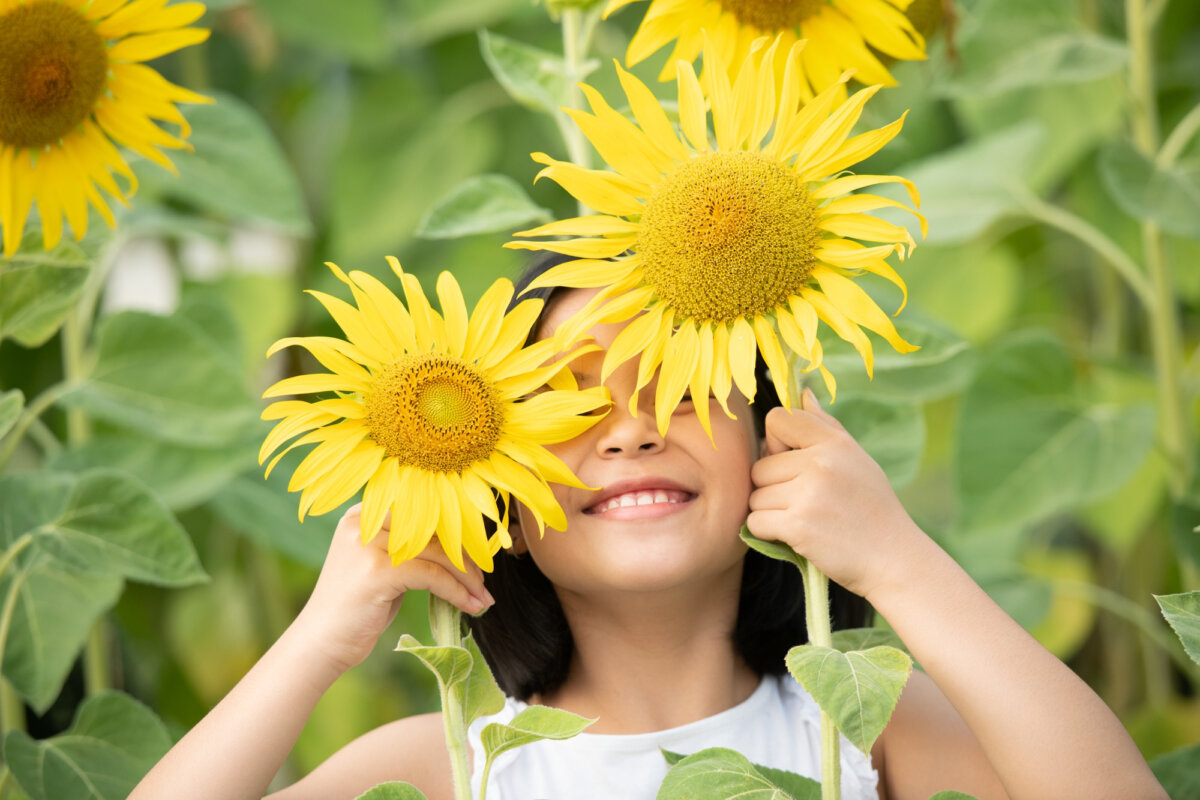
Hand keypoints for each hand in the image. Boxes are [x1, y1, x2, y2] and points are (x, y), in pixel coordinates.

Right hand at [293, 504, 494, 676]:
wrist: (322, 643)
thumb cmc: (359, 607)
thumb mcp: (387, 566)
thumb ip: (416, 547)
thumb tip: (468, 545)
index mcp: (367, 512)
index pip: (427, 511)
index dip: (459, 534)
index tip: (481, 558)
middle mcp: (365, 519)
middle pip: (435, 528)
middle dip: (467, 557)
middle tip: (484, 582)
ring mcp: (368, 543)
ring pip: (438, 552)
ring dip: (467, 578)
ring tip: (483, 598)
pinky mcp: (377, 570)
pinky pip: (432, 575)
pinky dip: (456, 592)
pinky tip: (470, 606)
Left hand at [746, 388, 925, 600]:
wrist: (894, 559)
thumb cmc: (872, 507)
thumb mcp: (856, 459)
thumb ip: (825, 426)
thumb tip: (801, 392)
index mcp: (834, 442)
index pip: (777, 420)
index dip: (776, 442)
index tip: (792, 462)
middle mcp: (820, 463)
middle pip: (760, 465)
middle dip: (773, 486)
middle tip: (807, 501)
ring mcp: (808, 494)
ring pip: (756, 496)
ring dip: (771, 512)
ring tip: (807, 519)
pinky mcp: (797, 525)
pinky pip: (755, 522)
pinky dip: (769, 533)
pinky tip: (797, 536)